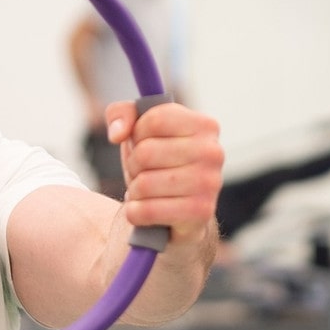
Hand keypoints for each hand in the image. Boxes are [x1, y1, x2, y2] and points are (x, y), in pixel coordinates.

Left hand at [104, 98, 222, 244]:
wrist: (181, 215)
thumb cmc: (159, 166)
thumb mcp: (140, 133)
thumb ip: (122, 114)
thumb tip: (117, 134)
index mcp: (204, 126)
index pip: (155, 120)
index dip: (137, 133)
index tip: (143, 143)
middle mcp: (213, 152)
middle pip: (146, 152)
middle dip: (134, 165)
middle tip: (143, 173)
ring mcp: (209, 184)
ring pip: (144, 184)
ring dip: (134, 191)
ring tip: (146, 193)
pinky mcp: (200, 213)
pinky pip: (146, 211)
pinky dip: (135, 213)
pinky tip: (145, 210)